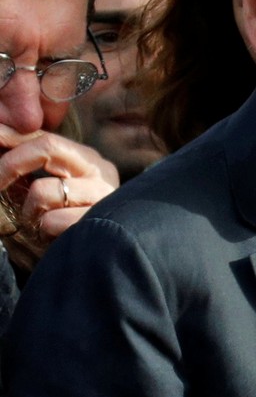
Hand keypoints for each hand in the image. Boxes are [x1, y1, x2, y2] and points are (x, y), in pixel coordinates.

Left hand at [0, 127, 118, 266]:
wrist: (92, 260)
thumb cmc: (60, 224)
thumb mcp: (42, 189)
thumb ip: (25, 166)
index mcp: (85, 159)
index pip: (42, 136)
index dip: (8, 137)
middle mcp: (100, 170)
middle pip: (47, 146)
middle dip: (10, 164)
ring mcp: (104, 195)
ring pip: (44, 189)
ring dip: (29, 211)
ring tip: (38, 224)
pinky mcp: (101, 221)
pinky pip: (52, 220)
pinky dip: (44, 231)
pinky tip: (55, 237)